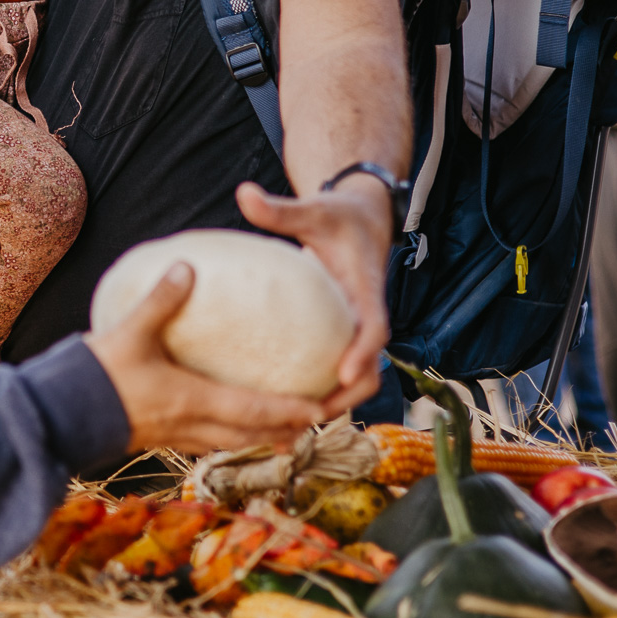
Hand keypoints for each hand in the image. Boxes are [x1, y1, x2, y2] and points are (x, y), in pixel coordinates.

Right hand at [87, 263, 327, 454]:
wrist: (64, 414)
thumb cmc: (98, 375)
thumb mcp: (130, 332)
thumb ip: (160, 299)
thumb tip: (187, 266)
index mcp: (194, 400)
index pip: (255, 411)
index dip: (291, 411)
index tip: (321, 407)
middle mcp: (194, 424)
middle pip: (255, 434)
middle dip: (291, 428)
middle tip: (320, 416)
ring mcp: (179, 435)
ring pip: (236, 442)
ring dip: (266, 435)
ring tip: (290, 427)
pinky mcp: (165, 437)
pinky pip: (212, 439)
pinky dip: (236, 434)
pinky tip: (234, 422)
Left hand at [236, 178, 391, 419]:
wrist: (364, 219)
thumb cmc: (337, 215)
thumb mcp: (312, 209)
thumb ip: (280, 208)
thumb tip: (243, 193)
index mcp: (365, 289)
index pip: (373, 326)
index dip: (361, 352)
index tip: (342, 373)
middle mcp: (365, 315)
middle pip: (370, 367)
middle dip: (348, 396)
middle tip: (312, 415)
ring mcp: (356, 328)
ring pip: (358, 376)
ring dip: (335, 402)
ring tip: (294, 424)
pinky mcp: (344, 335)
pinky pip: (338, 369)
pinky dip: (323, 391)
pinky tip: (284, 409)